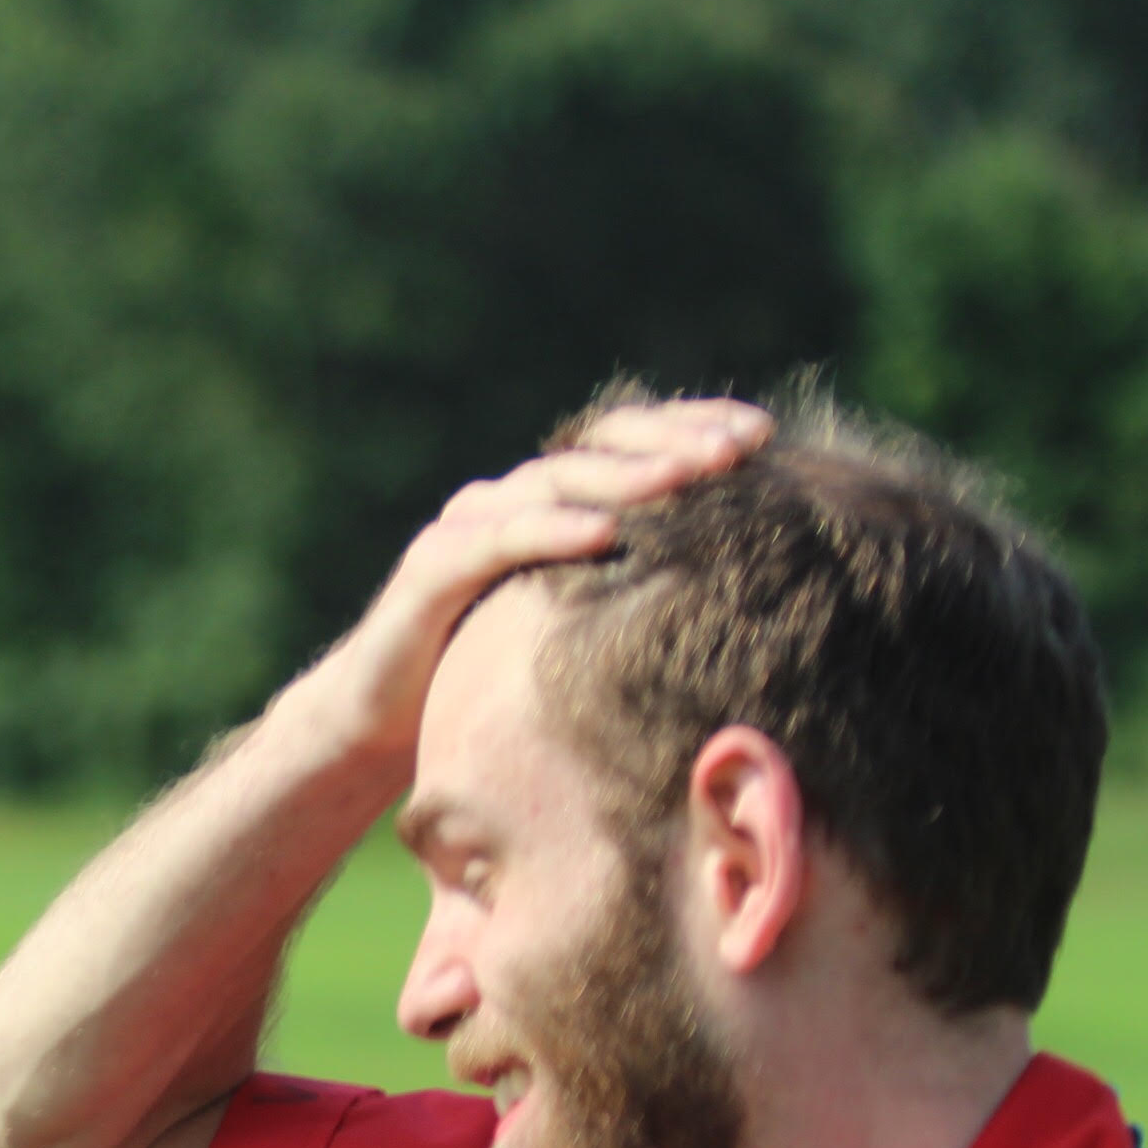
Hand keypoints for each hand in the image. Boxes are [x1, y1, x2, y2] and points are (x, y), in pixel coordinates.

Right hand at [257, 397, 772, 789]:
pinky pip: (498, 539)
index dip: (694, 426)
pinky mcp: (432, 568)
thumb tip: (746, 600)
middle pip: (601, 444)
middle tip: (741, 447)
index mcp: (553, 505)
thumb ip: (636, 598)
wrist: (381, 721)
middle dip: (675, 439)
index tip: (765, 434)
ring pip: (554, 479)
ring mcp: (469, 526)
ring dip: (625, 475)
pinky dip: (551, 531)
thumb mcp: (580, 631)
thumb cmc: (492, 682)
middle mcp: (510, 499)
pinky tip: (604, 534)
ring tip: (687, 476)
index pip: (631, 440)